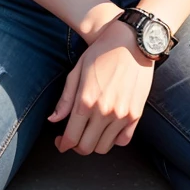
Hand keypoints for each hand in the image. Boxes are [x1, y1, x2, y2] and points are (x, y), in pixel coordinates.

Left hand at [47, 18, 154, 154]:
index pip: (71, 138)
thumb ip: (66, 98)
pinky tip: (108, 129)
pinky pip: (123, 140)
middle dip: (76, 146)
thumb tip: (53, 120)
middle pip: (86, 147)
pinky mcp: (136, 114)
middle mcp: (104, 112)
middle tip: (74, 137)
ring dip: (95, 143)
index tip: (61, 143)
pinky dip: (114, 140)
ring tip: (91, 132)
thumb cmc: (102, 52)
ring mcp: (122, 115)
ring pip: (104, 147)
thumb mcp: (77, 70)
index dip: (63, 144)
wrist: (131, 41)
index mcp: (86, 101)